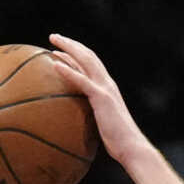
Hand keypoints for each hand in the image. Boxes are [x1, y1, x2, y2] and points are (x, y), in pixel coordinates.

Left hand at [45, 34, 150, 164]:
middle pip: (88, 56)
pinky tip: (55, 65)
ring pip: (85, 61)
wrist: (131, 147)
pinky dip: (69, 71)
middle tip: (54, 36)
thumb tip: (78, 122)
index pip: (92, 64)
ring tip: (52, 41)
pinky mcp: (102, 98)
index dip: (77, 53)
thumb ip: (93, 116)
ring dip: (69, 49)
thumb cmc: (118, 142)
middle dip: (71, 44)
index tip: (61, 49)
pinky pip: (82, 81)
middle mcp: (107, 83)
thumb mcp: (103, 125)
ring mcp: (105, 89)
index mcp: (108, 88)